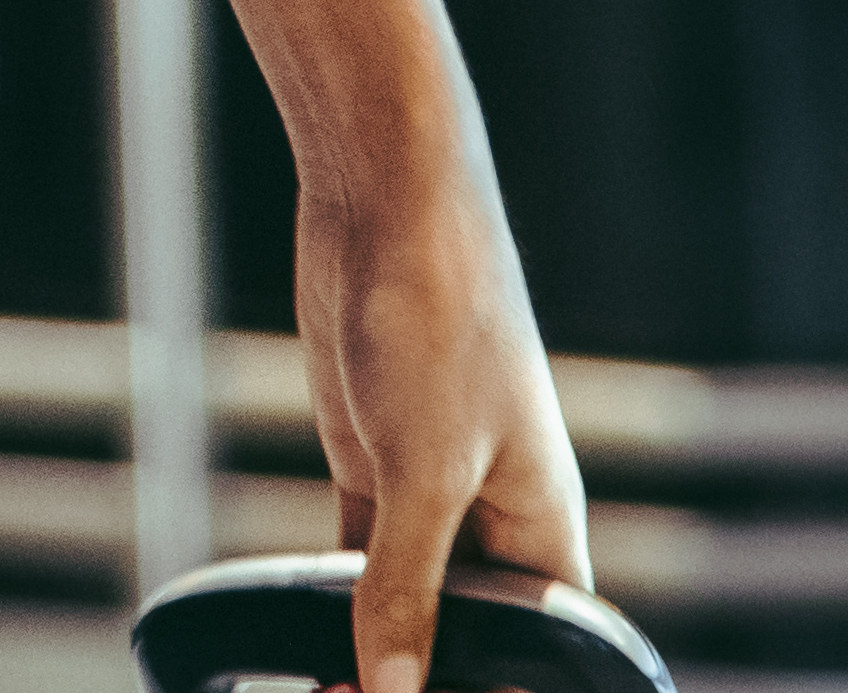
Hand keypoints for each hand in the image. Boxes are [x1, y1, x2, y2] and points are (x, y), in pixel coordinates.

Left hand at [141, 0, 588, 692]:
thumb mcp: (426, 469)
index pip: (543, 656)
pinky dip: (333, 605)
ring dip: (371, 655)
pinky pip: (357, 563)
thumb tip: (393, 691)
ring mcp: (433, 495)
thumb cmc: (443, 319)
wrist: (390, 205)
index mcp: (546, 534)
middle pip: (468, 640)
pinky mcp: (373, 467)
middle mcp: (497, 524)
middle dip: (422, 679)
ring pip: (405, 607)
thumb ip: (407, 587)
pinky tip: (301, 649)